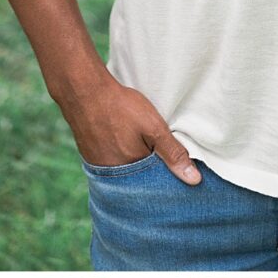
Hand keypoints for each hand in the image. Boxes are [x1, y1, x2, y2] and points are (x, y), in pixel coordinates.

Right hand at [63, 69, 200, 182]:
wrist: (83, 91)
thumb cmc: (119, 106)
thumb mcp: (153, 127)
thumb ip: (173, 153)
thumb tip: (194, 180)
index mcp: (132, 171)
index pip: (156, 186)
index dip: (168, 177)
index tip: (179, 170)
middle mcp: (114, 175)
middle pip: (140, 182)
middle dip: (152, 174)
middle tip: (160, 157)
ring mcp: (100, 167)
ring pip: (126, 173)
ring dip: (137, 166)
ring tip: (143, 150)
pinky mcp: (91, 157)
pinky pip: (113, 165)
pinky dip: (122, 159)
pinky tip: (126, 146)